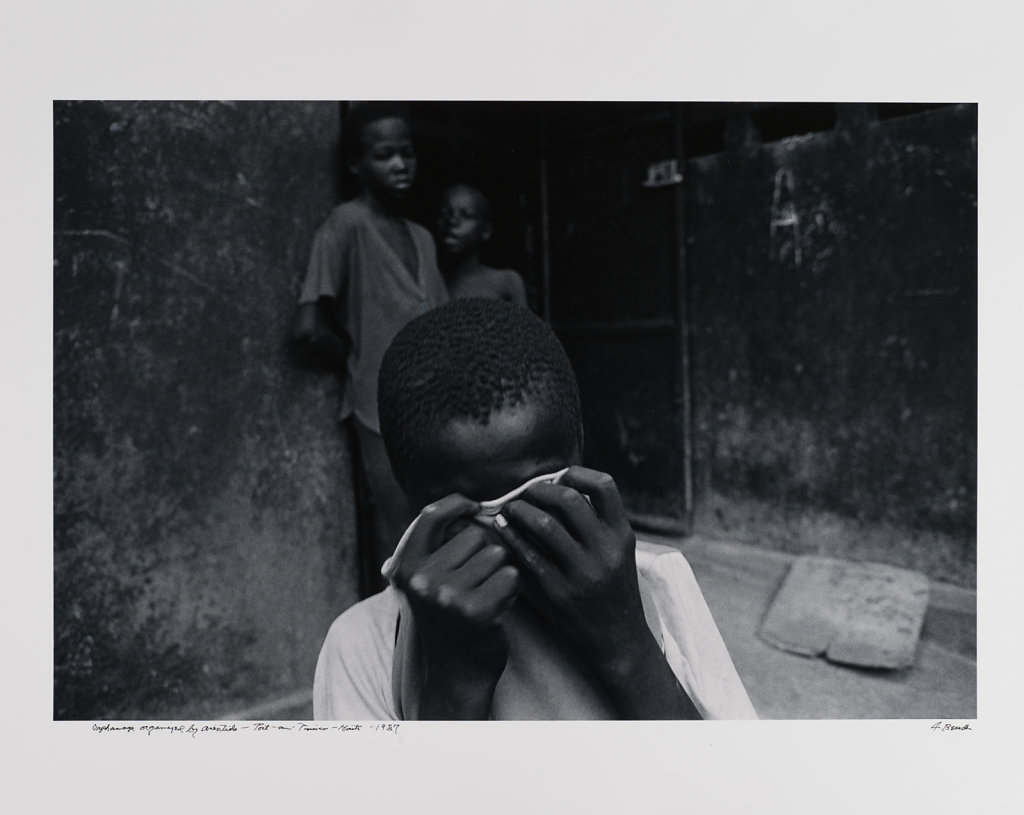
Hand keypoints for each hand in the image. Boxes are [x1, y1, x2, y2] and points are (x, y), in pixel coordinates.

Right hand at [391, 494, 520, 716]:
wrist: (453, 675)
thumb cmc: (446, 621)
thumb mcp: (425, 583)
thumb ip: (435, 547)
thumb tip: (466, 505)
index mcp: (406, 567)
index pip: (430, 515)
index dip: (456, 503)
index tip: (472, 506)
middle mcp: (422, 579)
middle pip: (474, 535)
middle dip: (485, 553)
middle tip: (477, 582)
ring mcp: (447, 595)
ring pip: (497, 555)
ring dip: (501, 573)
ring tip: (487, 596)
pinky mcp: (476, 611)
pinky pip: (511, 577)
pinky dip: (512, 591)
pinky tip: (498, 608)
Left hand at [494, 466, 645, 676]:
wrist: (619, 641)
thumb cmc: (613, 592)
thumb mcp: (618, 554)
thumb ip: (598, 525)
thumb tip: (561, 488)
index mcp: (622, 535)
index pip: (605, 486)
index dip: (578, 474)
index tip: (558, 476)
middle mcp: (606, 550)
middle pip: (569, 500)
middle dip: (540, 490)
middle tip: (525, 492)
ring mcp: (583, 573)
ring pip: (545, 525)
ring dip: (520, 511)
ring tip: (508, 509)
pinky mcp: (561, 593)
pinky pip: (529, 556)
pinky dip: (512, 538)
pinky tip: (502, 530)